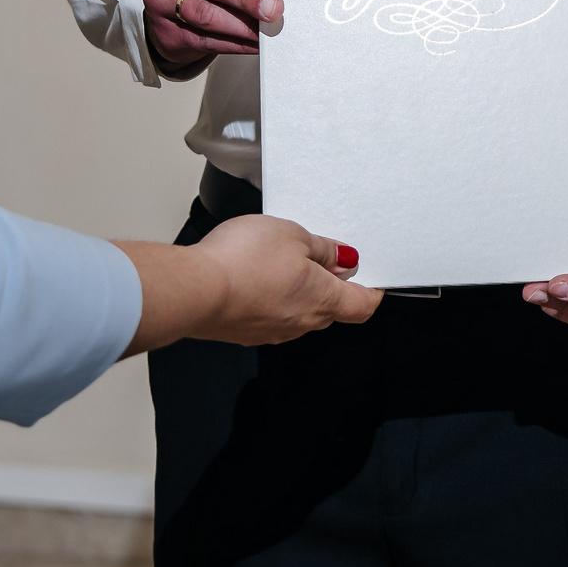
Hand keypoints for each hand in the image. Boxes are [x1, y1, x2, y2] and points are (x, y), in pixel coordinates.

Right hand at [116, 216, 381, 355]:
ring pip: (299, 312)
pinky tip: (254, 275)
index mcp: (323, 299)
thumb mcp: (293, 235)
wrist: (194, 290)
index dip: (373, 291)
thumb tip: (343, 259)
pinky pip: (270, 315)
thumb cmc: (242, 262)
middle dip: (331, 284)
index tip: (373, 277)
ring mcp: (271, 331)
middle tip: (322, 256)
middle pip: (332, 309)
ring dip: (298, 290)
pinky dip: (270, 297)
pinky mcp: (244, 331)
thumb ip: (323, 249)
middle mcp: (301, 322)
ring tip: (280, 258)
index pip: (363, 305)